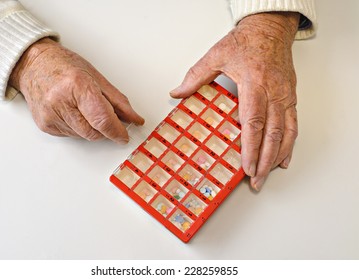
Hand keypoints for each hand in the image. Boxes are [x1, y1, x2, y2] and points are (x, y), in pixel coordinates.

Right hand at [9, 38, 143, 143]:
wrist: (32, 65)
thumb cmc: (62, 66)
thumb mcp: (96, 77)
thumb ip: (118, 101)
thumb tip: (134, 119)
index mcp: (77, 86)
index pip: (102, 120)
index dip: (117, 131)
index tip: (124, 135)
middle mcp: (61, 101)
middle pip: (94, 132)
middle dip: (105, 129)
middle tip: (107, 117)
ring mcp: (51, 115)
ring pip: (84, 136)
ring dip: (91, 128)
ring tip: (84, 107)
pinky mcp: (45, 125)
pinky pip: (71, 135)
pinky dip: (78, 128)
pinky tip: (72, 111)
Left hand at [170, 12, 299, 190]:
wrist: (270, 29)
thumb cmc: (246, 41)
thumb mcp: (216, 55)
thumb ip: (196, 76)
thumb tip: (177, 93)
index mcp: (254, 84)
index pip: (253, 123)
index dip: (251, 148)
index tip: (246, 166)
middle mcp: (273, 93)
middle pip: (272, 134)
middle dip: (264, 161)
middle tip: (256, 180)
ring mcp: (285, 96)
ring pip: (286, 133)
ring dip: (277, 157)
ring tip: (267, 174)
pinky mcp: (290, 97)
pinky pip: (294, 125)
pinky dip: (290, 144)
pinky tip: (284, 158)